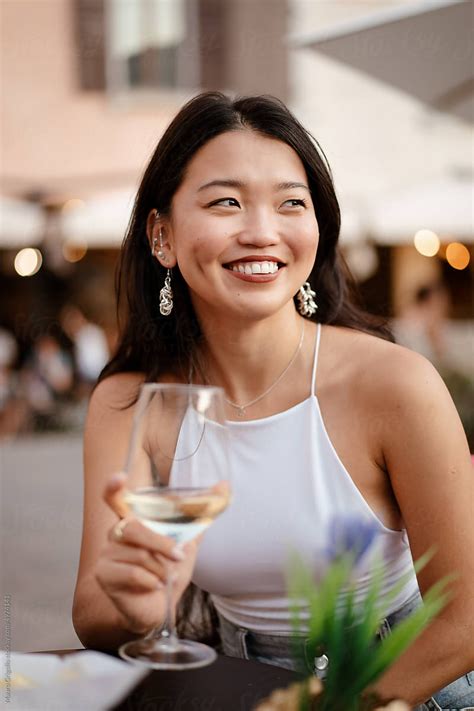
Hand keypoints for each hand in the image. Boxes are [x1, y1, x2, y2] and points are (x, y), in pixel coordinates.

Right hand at [94, 473, 198, 634]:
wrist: (158, 609)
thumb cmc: (169, 571)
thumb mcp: (189, 542)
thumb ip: (202, 515)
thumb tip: (225, 485)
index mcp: (133, 521)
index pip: (115, 498)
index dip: (113, 487)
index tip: (119, 477)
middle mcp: (115, 534)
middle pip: (135, 528)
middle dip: (162, 543)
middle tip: (179, 556)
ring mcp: (107, 554)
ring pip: (139, 554)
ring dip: (161, 568)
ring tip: (166, 577)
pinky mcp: (104, 575)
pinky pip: (134, 573)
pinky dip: (152, 581)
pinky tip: (156, 586)